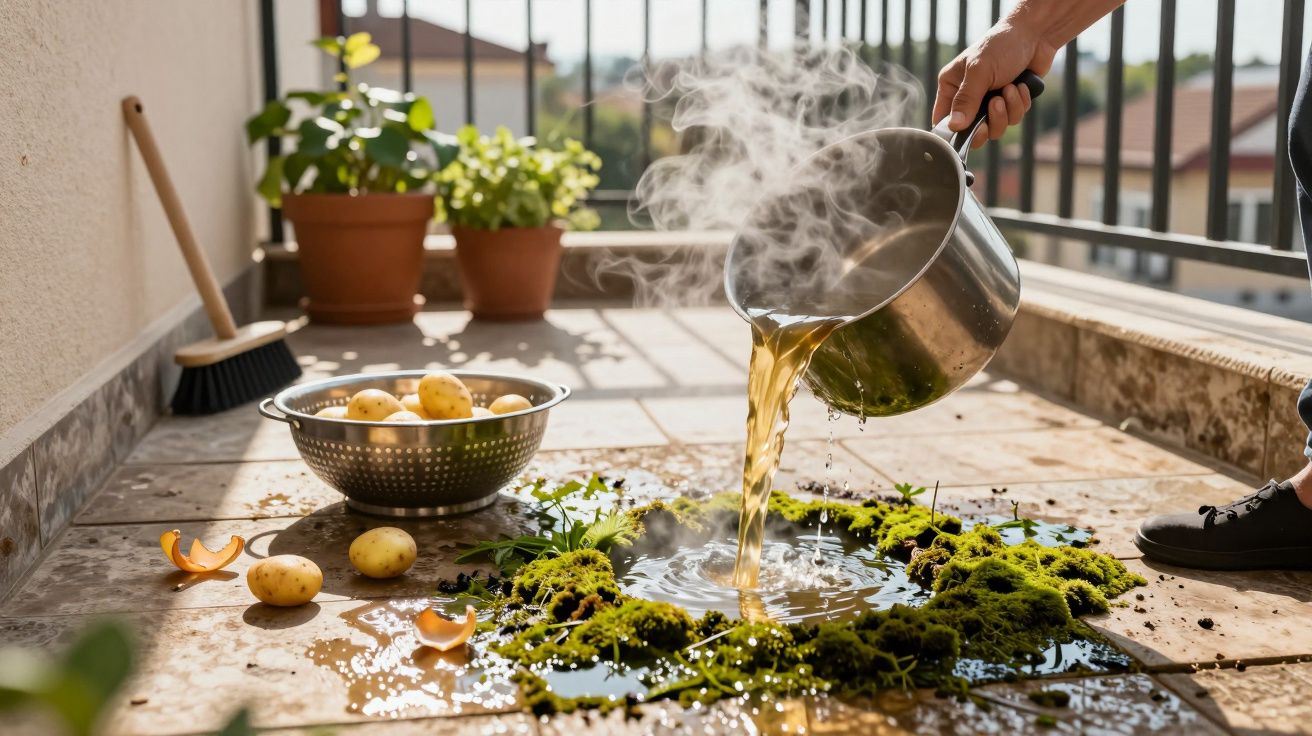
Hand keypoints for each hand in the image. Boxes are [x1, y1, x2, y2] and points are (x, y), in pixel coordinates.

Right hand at [932, 21, 1055, 148]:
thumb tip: (955, 126)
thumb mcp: (979, 71)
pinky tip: (1022, 86)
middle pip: (972, 131)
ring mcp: (989, 102)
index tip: (970, 130)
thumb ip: (966, 100)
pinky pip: (1013, 119)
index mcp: (951, 86)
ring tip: (1011, 88)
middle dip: (989, 121)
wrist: (1036, 35)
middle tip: (996, 103)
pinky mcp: (1009, 103)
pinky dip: (1020, 104)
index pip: (943, 120)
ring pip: (996, 128)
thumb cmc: (1002, 46)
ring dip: (1008, 110)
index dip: (954, 131)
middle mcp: (968, 97)